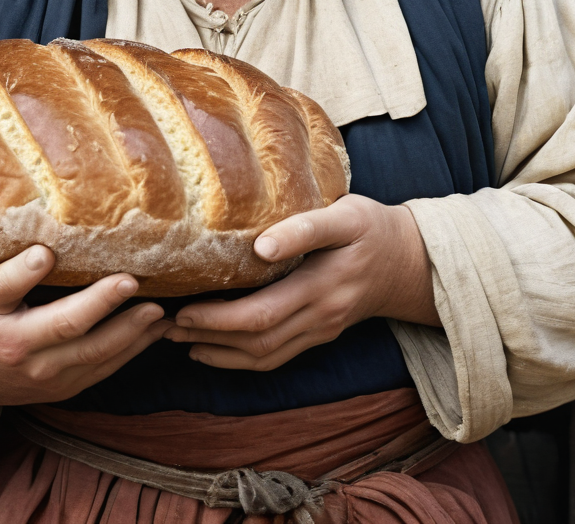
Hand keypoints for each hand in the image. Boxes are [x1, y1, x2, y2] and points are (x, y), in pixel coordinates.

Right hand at [0, 245, 167, 404]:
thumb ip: (10, 276)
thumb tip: (44, 253)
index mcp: (17, 340)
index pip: (66, 319)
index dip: (100, 301)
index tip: (128, 278)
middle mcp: (37, 368)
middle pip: (93, 346)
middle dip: (130, 324)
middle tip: (159, 302)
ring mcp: (51, 384)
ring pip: (102, 363)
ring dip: (137, 341)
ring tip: (164, 317)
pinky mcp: (60, 391)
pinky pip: (100, 374)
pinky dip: (127, 355)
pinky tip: (148, 335)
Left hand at [163, 195, 438, 370]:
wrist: (409, 262)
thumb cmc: (370, 228)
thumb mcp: (345, 214)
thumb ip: (305, 229)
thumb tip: (261, 247)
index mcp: (322, 286)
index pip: (263, 313)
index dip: (218, 318)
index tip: (181, 309)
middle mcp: (320, 315)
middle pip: (257, 339)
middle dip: (207, 336)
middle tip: (164, 324)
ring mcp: (321, 330)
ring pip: (264, 355)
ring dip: (218, 352)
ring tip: (176, 338)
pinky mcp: (319, 334)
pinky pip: (276, 357)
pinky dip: (240, 359)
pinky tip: (211, 350)